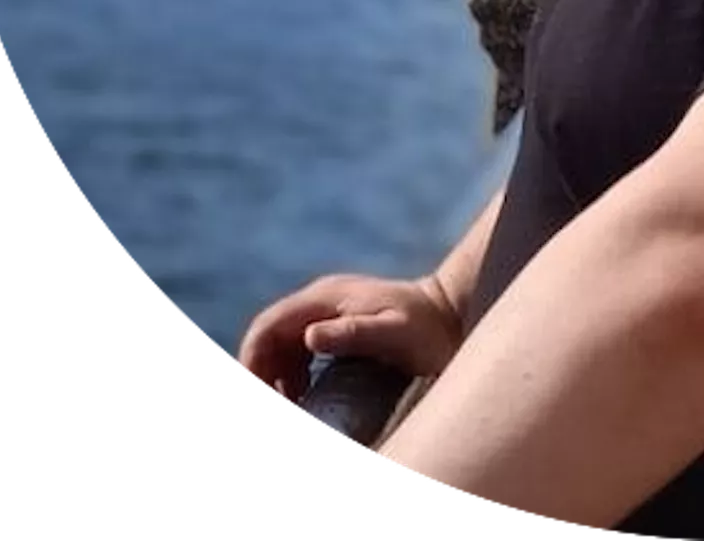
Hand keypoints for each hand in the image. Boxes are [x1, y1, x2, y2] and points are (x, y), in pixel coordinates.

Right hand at [236, 273, 464, 405]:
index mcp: (327, 297)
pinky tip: (302, 396)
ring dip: (274, 374)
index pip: (270, 324)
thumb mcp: (393, 332)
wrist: (451, 312)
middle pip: (270, 334)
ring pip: (283, 342)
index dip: (252, 357)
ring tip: (288, 406)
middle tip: (271, 403)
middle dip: (260, 370)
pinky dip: (291, 373)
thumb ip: (353, 333)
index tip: (253, 388)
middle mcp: (323, 299)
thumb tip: (309, 339)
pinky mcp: (339, 323)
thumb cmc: (426, 327)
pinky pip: (299, 348)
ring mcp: (330, 310)